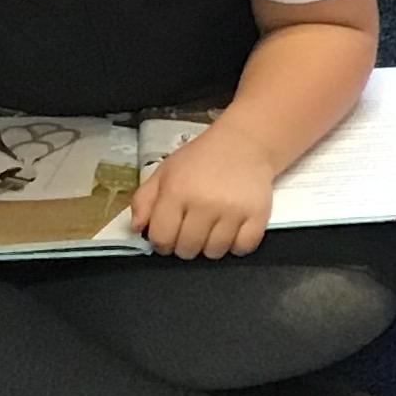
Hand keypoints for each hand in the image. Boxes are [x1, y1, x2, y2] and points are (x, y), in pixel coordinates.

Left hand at [130, 116, 274, 259]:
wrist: (245, 143)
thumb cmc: (201, 159)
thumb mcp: (165, 172)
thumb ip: (144, 200)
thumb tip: (138, 229)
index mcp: (177, 191)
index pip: (162, 238)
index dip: (162, 242)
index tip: (169, 235)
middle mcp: (204, 203)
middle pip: (188, 250)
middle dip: (185, 245)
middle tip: (192, 230)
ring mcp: (233, 211)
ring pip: (214, 252)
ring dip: (210, 246)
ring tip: (212, 228)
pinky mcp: (257, 215)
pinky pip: (242, 248)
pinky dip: (236, 245)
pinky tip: (232, 230)